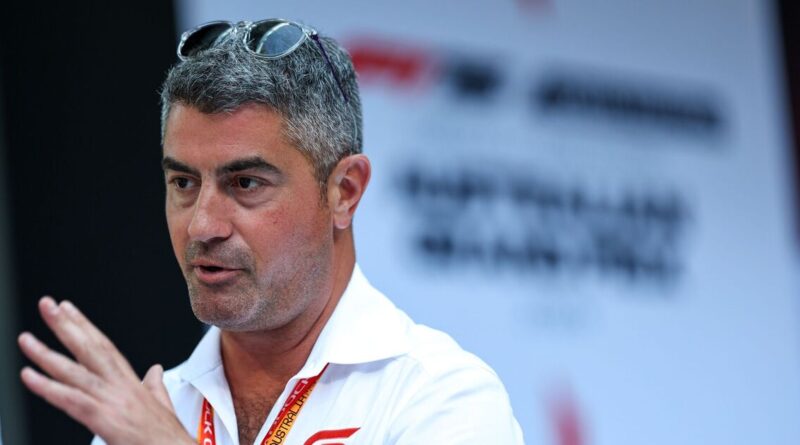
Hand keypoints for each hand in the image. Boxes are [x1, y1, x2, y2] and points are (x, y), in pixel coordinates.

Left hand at [18, 296, 194, 444]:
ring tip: (26, 339)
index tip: (68, 309)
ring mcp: (112, 400)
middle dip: (66, 325)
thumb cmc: (167, 436)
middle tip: (47, 304)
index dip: (85, 326)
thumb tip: (155, 371)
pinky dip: (48, 388)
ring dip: (46, 353)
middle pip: (89, 349)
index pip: (104, 347)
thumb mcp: (162, 405)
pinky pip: (70, 400)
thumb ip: (155, 386)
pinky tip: (29, 376)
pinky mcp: (104, 418)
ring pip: (75, 371)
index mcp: (131, 383)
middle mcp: (120, 386)